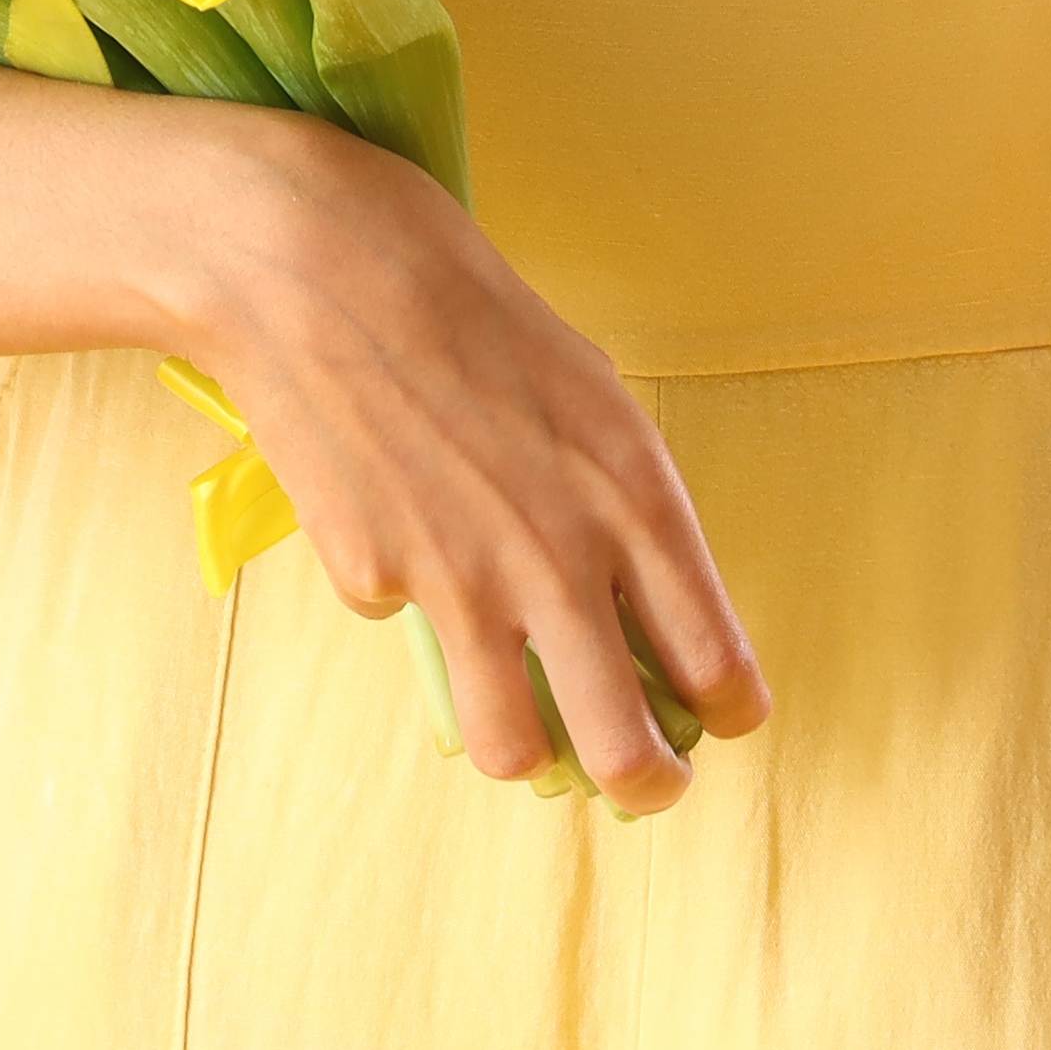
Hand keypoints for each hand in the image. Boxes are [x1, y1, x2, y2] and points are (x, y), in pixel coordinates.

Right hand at [156, 121, 766, 813]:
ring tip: (525, 719)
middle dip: (647, 785)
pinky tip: (388, 513)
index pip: (716, 660)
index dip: (729, 710)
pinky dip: (406, 592)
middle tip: (642, 781)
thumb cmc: (468, 306)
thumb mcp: (587, 392)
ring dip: (525, 743)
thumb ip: (618, 502)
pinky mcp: (373, 580)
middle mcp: (563, 559)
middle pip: (630, 749)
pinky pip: (404, 621)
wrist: (321, 264)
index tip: (720, 719)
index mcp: (637, 499)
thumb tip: (634, 597)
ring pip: (514, 748)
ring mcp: (464, 582)